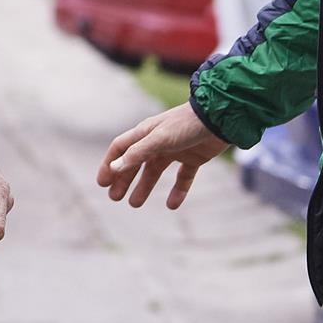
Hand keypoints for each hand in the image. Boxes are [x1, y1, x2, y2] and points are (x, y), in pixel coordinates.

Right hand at [98, 103, 229, 208]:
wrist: (220, 118)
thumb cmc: (186, 124)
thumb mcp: (160, 139)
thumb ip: (138, 153)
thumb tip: (115, 167)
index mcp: (146, 133)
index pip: (121, 148)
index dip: (110, 164)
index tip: (102, 183)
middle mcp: (158, 141)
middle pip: (135, 163)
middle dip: (124, 179)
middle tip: (114, 198)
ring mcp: (176, 150)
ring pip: (155, 171)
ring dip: (144, 186)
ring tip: (135, 204)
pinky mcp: (193, 158)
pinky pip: (182, 177)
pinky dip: (177, 191)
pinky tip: (172, 205)